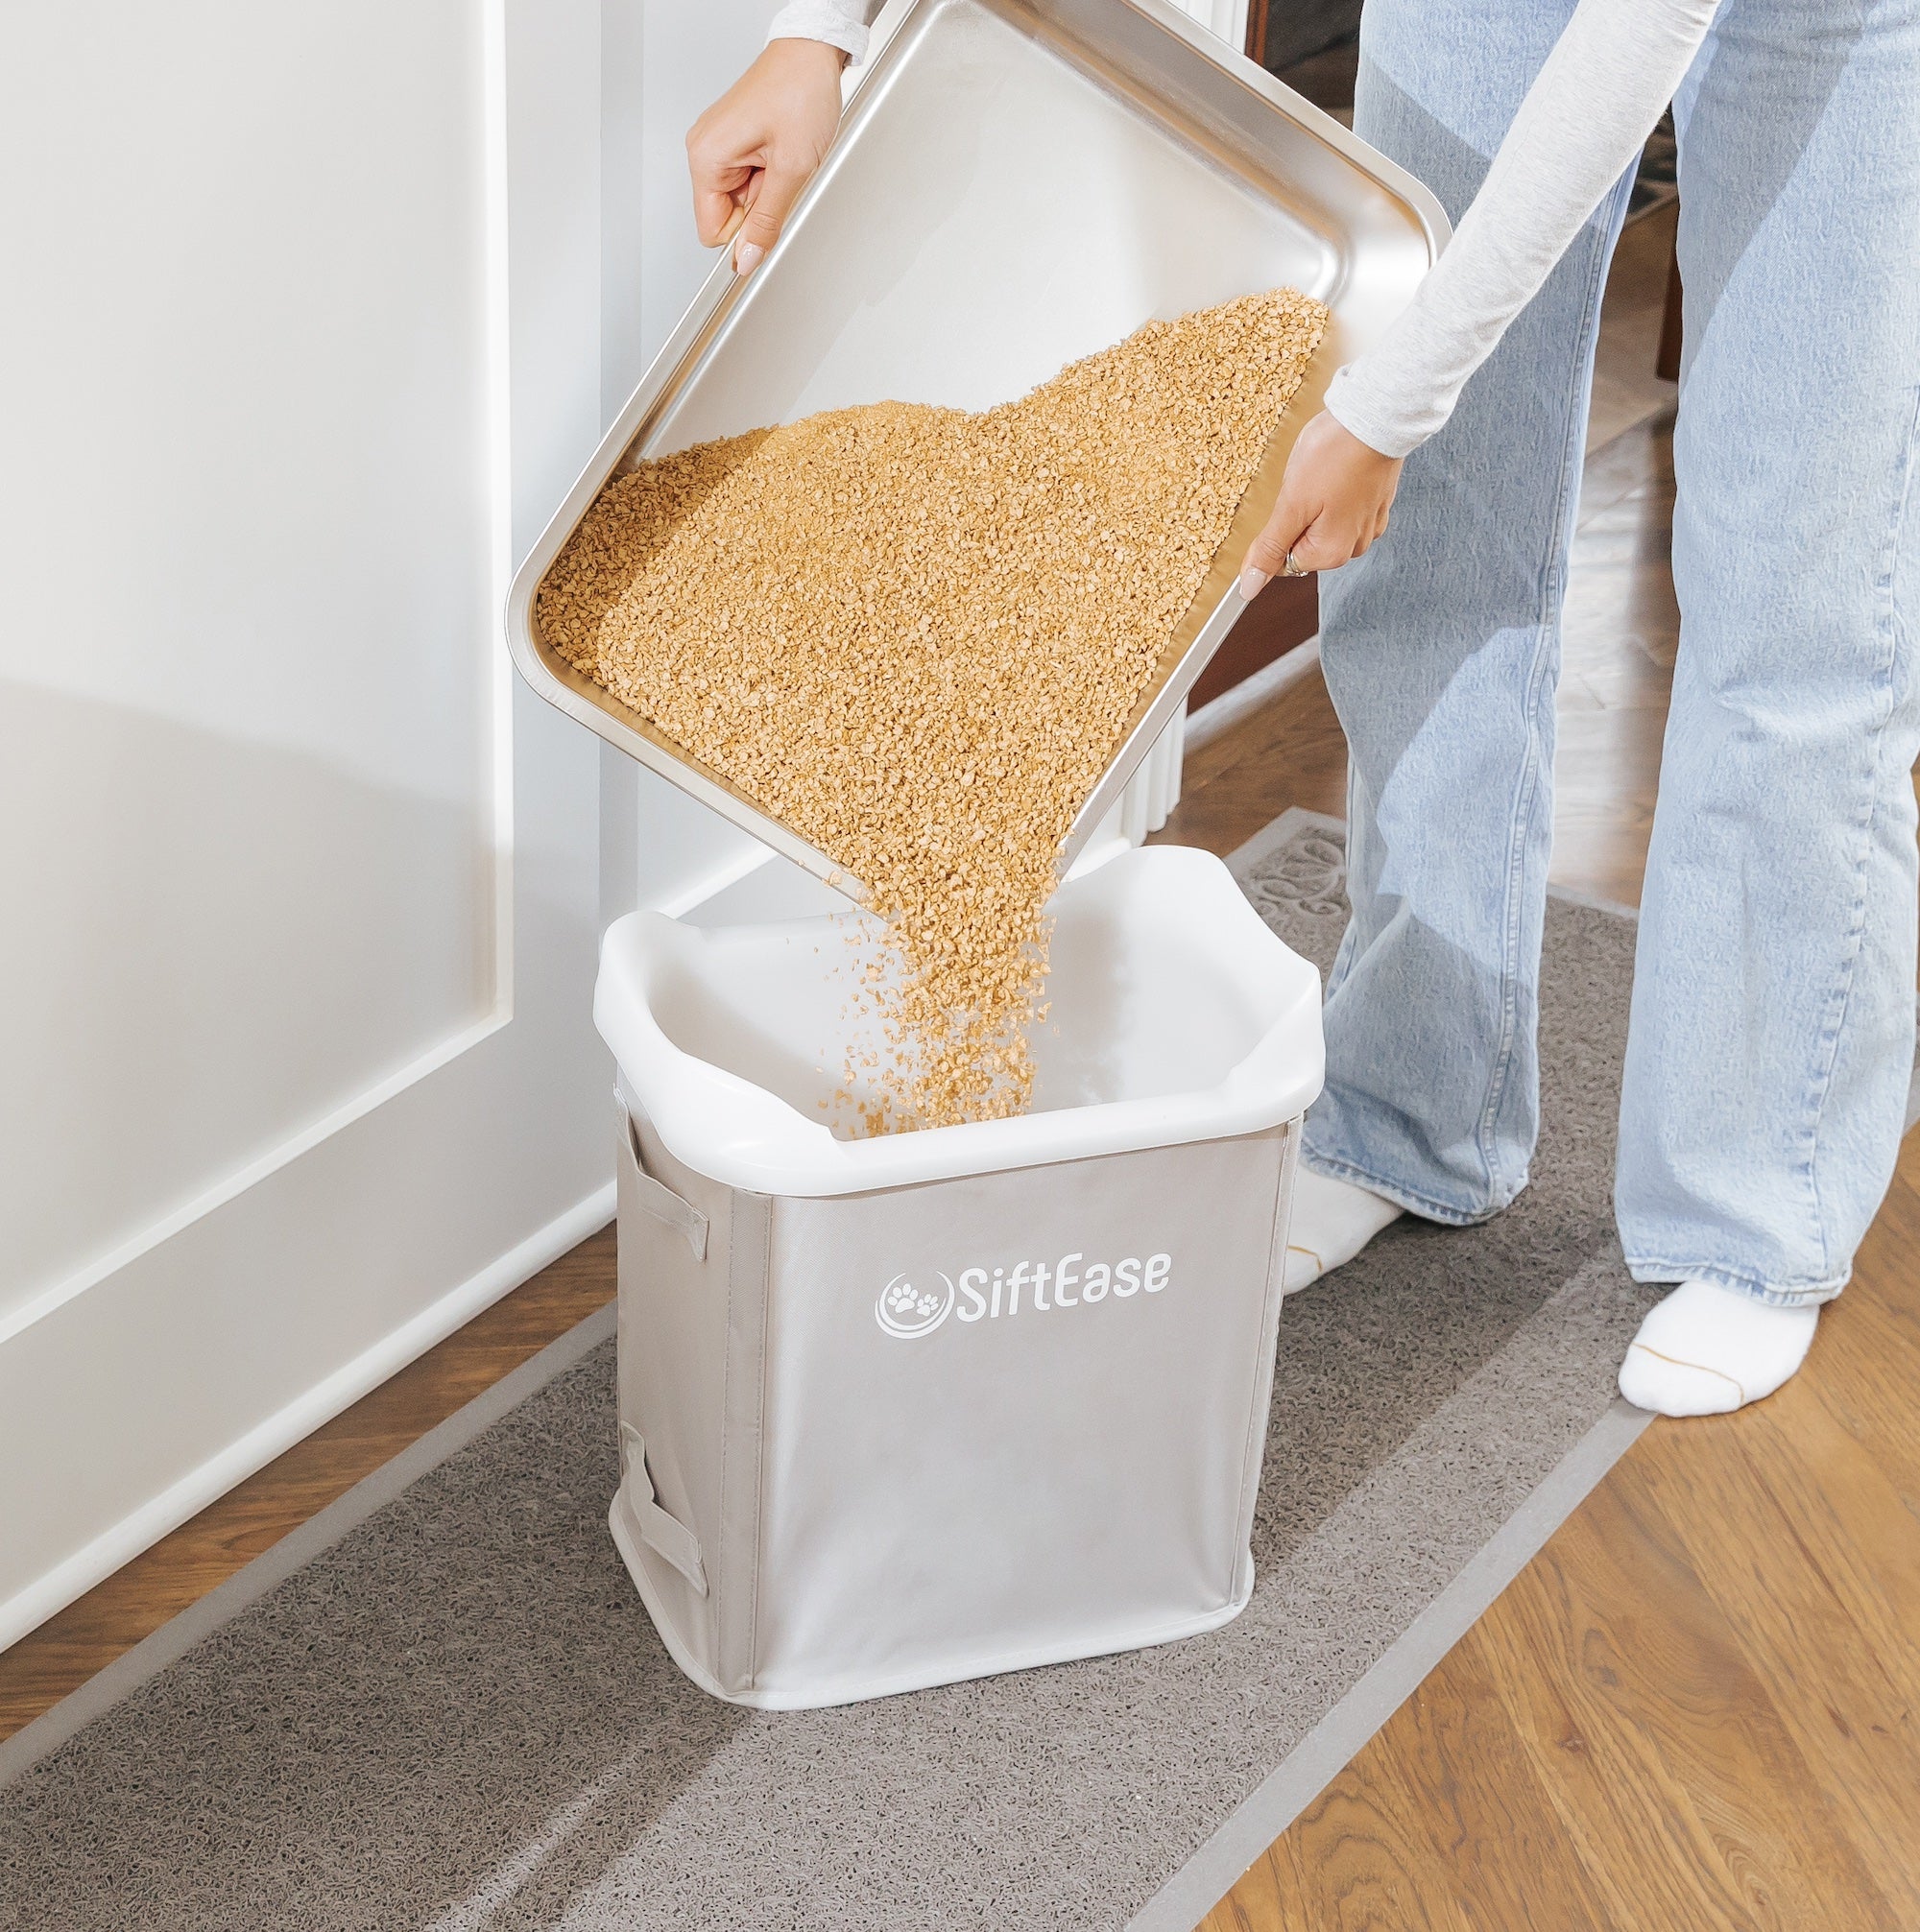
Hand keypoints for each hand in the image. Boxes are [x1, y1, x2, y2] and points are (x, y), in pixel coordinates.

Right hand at [687, 39, 845, 275]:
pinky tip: (781, 151)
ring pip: (740, 198)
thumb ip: (767, 222)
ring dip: (767, 190)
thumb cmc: (800, 92)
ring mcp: (718, 143)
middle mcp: (704, 149)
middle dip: (759, 208)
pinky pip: (747, 177)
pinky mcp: (733, 139)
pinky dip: (768, 174)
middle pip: (726, 215)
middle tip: (782, 176)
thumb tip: (748, 258)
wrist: (812, 52)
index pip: (711, 231)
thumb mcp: (791, 169)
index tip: (770, 221)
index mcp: (707, 157)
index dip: (744, 236)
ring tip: (784, 157)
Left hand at [1237, 410, 1402, 597]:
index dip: (1276, 532)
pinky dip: (1335, 488)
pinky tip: (1339, 469)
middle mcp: (1355, 545)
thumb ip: (1270, 548)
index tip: (1285, 503)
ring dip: (1316, 499)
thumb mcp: (1291, 505)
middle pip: (1306, 541)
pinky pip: (1344, 503)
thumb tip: (1249, 587)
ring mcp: (1370, 522)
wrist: (1376, 415)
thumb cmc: (1336, 455)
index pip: (1285, 561)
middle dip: (1298, 513)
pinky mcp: (1377, 500)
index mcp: (1332, 553)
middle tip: (1307, 483)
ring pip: (1324, 521)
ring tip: (1324, 473)